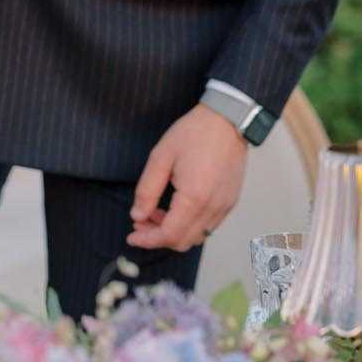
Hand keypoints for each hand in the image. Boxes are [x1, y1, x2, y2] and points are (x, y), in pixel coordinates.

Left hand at [125, 105, 248, 253]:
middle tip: (140, 222)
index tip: (132, 236)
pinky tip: (176, 209)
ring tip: (156, 213)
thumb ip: (147, 190)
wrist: (227, 120)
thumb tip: (138, 215)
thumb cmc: (194, 134)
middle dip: (158, 237)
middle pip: (183, 241)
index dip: (148, 240)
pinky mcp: (230, 202)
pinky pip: (208, 226)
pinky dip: (189, 225)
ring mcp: (224, 206)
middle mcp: (213, 207)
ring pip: (197, 237)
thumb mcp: (160, 157)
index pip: (169, 235)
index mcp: (194, 197)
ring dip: (174, 232)